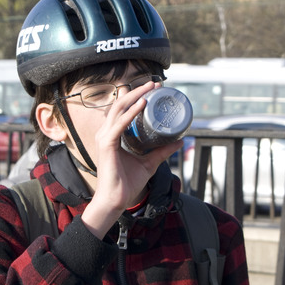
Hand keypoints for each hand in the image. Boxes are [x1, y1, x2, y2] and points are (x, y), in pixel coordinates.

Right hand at [81, 80, 181, 238]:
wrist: (116, 200)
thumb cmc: (126, 183)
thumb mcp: (149, 163)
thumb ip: (162, 151)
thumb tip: (179, 141)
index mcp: (112, 135)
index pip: (122, 110)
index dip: (135, 96)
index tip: (151, 89)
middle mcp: (106, 133)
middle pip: (120, 104)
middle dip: (138, 91)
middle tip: (154, 83)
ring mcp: (105, 138)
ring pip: (119, 109)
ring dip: (136, 96)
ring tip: (150, 88)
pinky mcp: (107, 145)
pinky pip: (119, 125)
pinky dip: (131, 113)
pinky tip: (142, 104)